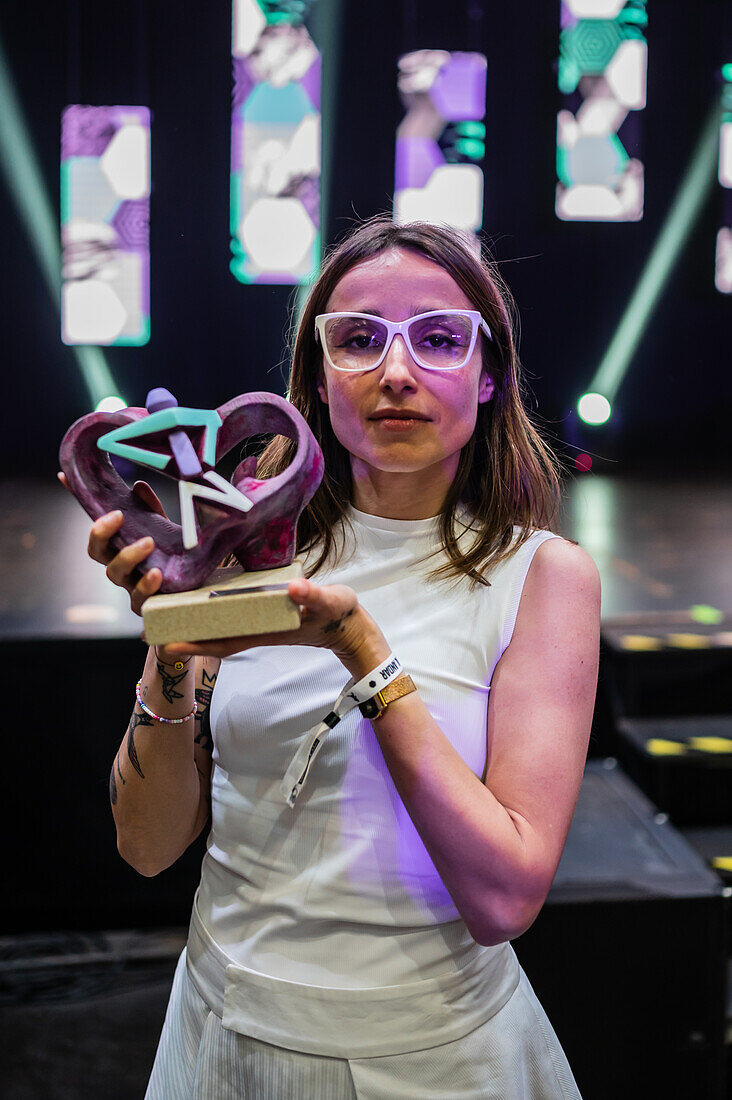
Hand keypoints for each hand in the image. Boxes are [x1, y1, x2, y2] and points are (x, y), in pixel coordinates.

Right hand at [58, 472, 166, 616]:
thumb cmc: (172, 557)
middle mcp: (120, 567)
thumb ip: (151, 510)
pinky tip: (156, 575)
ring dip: (128, 555)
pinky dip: (145, 587)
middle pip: (98, 552)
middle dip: (102, 533)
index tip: (90, 501)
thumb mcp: (164, 530)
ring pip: (115, 573)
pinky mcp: (146, 605)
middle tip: (119, 516)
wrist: (195, 590)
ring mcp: (130, 587)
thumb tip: (138, 486)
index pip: (97, 534)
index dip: (84, 510)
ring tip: (148, 542)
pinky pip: (140, 599)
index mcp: (119, 549)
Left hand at [163, 577, 391, 677]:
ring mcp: (262, 622)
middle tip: (152, 633)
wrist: (352, 625)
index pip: (224, 641)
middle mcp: (259, 628)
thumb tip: (294, 589)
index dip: (195, 645)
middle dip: (185, 637)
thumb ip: (312, 595)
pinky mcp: (267, 613)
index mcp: (268, 629)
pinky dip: (215, 613)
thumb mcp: (328, 601)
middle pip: (214, 636)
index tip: (167, 646)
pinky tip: (202, 603)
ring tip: (167, 618)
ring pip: (221, 628)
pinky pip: (234, 617)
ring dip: (196, 625)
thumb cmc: (339, 614)